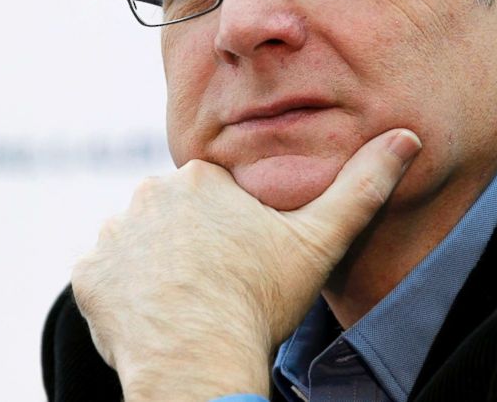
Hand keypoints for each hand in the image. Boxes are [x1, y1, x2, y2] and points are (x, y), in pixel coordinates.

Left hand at [70, 128, 420, 401]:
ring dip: (156, 267)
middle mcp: (148, 193)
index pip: (213, 199)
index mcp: (200, 178)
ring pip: (139, 244)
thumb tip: (406, 138)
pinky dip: (125, 294)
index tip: (242, 266)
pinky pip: (107, 276)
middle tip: (215, 287)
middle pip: (174, 218)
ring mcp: (113, 234)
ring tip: (185, 303)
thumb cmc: (260, 299)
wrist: (198, 359)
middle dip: (191, 246)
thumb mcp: (321, 240)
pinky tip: (153, 316)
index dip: (230, 235)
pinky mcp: (89, 274)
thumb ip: (363, 186)